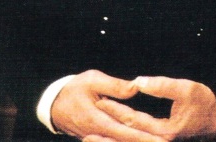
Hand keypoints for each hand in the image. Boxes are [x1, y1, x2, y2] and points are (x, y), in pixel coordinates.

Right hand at [50, 70, 164, 141]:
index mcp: (99, 121)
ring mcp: (99, 137)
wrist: (54, 103)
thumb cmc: (74, 89)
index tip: (161, 139)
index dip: (145, 137)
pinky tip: (142, 139)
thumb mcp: (92, 80)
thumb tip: (135, 87)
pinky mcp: (99, 137)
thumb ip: (115, 86)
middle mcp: (100, 134)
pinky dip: (129, 141)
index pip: (127, 132)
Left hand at [86, 75, 215, 141]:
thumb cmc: (205, 104)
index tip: (98, 101)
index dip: (114, 110)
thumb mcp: (186, 89)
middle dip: (106, 136)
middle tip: (84, 132)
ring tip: (90, 139)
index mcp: (164, 132)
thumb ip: (161, 86)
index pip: (132, 120)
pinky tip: (113, 137)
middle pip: (127, 138)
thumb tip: (137, 82)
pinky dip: (125, 140)